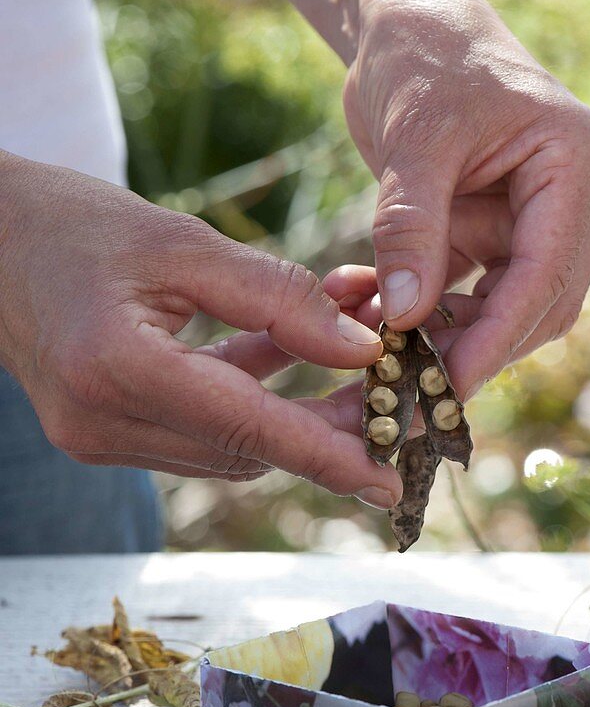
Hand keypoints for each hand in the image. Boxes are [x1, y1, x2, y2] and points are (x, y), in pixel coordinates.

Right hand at [0, 153, 400, 507]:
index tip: (394, 482)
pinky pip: (196, 430)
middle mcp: (101, 420)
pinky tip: (280, 356)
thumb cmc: (76, 224)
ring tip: (352, 365)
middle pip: (244, 446)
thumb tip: (362, 349)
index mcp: (116, 367)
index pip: (247, 427)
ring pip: (226, 446)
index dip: (328, 456)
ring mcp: (96, 437)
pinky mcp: (101, 433)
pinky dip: (244, 400)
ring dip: (289, 414)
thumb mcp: (183, 242)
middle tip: (395, 405)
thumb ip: (278, 297)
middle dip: (325, 430)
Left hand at [343, 0, 589, 396]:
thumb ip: (411, 228)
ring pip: (492, 306)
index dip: (497, 339)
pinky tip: (356, 301)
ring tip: (366, 344)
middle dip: (469, 351)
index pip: (545, 275)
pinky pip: (452, 287)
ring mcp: (525, 218)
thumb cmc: (422, 52)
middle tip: (405, 391)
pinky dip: (409, 304)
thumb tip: (405, 323)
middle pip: (532, 304)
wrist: (402, 18)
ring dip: (433, 334)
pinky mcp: (482, 229)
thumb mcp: (414, 138)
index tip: (448, 387)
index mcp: (573, 166)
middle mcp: (563, 200)